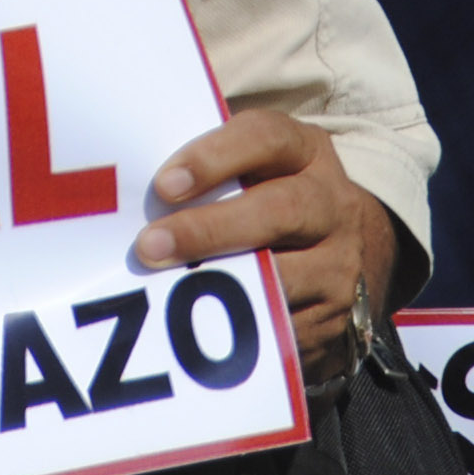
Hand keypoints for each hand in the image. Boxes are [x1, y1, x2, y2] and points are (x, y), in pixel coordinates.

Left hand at [135, 107, 396, 380]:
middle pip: (278, 211)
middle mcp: (332, 203)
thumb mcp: (256, 164)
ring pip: (286, 276)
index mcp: (306, 151)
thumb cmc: (269, 193)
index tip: (163, 184)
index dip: (214, 158)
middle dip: (209, 230)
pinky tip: (200, 335)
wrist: (346, 246)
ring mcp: (340, 262)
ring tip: (162, 295)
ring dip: (220, 289)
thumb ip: (208, 166)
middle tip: (149, 247)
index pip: (266, 138)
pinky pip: (288, 329)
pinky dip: (244, 333)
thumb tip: (127, 179)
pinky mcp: (338, 316)